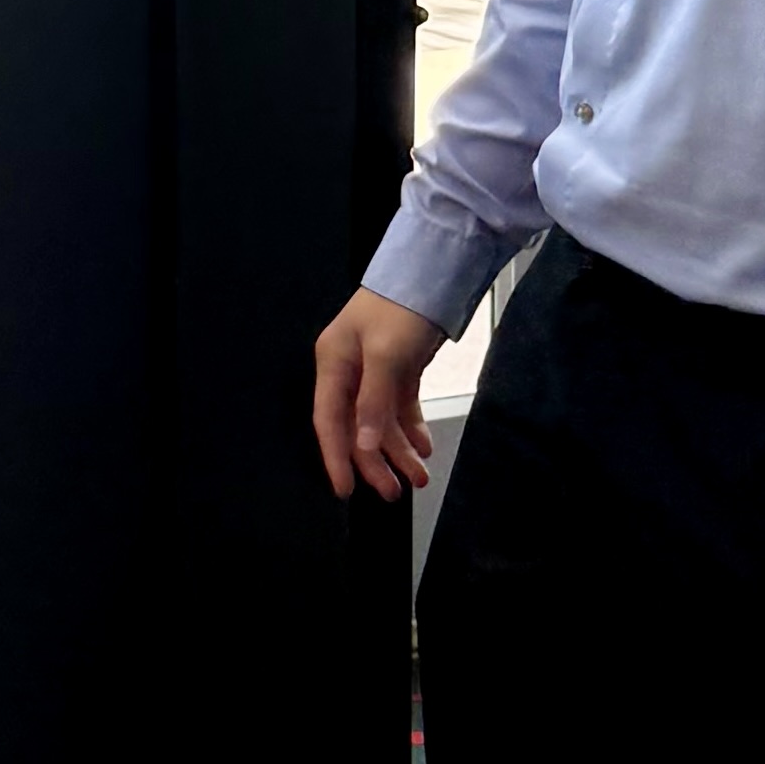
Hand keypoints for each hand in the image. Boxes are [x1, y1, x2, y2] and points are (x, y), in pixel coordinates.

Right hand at [312, 287, 447, 503]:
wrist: (434, 270)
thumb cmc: (402, 309)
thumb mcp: (387, 354)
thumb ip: (374, 401)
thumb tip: (363, 445)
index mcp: (334, 364)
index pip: (330, 420)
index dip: (336, 457)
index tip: (346, 491)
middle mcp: (349, 370)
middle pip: (357, 426)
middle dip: (375, 461)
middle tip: (394, 493)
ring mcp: (374, 370)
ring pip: (381, 420)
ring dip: (398, 449)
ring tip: (420, 477)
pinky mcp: (399, 368)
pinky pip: (399, 406)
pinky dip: (410, 428)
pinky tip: (423, 448)